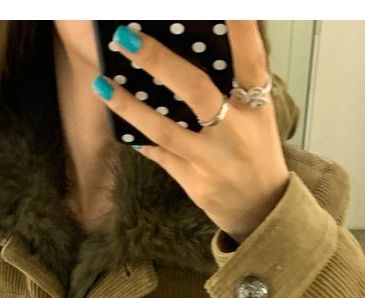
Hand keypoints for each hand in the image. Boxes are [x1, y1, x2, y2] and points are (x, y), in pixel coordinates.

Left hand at [92, 21, 289, 243]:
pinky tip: (118, 121)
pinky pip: (160, 154)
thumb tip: (193, 46)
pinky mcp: (196, 184)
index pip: (250, 59)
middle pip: (195, 90)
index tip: (226, 5)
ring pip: (164, 129)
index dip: (240, 29)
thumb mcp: (257, 116)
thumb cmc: (255, 153)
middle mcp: (236, 131)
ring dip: (129, 106)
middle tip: (126, 37)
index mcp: (257, 106)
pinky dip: (139, 137)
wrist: (262, 210)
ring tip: (101, 84)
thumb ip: (233, 85)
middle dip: (158, 61)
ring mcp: (213, 160)